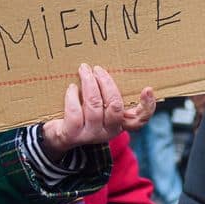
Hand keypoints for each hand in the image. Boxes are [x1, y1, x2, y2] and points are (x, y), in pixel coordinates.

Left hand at [41, 64, 155, 157]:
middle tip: (97, 68)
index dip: (147, 106)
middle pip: (115, 106)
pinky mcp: (73, 134)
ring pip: (95, 106)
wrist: (57, 135)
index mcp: (120, 123)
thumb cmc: (82, 112)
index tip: (147, 88)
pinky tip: (72, 87)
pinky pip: (75, 112)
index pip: (139, 119)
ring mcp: (91, 135)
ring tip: (84, 70)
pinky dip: (72, 96)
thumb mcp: (100, 105)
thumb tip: (107, 68)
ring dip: (89, 84)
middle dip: (106, 83)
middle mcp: (109, 131)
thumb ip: (108, 93)